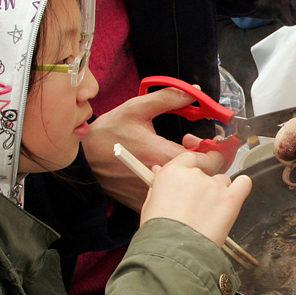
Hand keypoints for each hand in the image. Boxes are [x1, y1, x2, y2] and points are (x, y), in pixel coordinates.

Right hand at [81, 87, 226, 210]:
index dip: (213, 151)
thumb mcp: (136, 109)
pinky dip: (171, 189)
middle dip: (203, 162)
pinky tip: (161, 173)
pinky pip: (168, 199)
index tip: (204, 142)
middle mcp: (161, 178)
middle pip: (202, 178)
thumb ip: (168, 98)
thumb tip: (192, 91)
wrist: (82, 160)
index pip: (209, 162)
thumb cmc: (106, 135)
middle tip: (189, 147)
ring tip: (173, 159)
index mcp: (164, 155)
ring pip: (185, 191)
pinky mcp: (143, 202)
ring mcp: (153, 193)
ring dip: (187, 176)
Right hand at [141, 153, 252, 245]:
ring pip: (223, 181)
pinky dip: (241, 188)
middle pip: (207, 171)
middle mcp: (195, 175)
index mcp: (173, 173)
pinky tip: (234, 198)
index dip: (194, 166)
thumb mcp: (150, 205)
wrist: (174, 253)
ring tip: (210, 214)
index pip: (189, 158)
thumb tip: (158, 170)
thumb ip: (158, 184)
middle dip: (204, 184)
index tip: (195, 174)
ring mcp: (215, 186)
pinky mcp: (231, 199)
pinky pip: (244, 183)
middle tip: (199, 204)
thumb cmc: (159, 234)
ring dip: (219, 192)